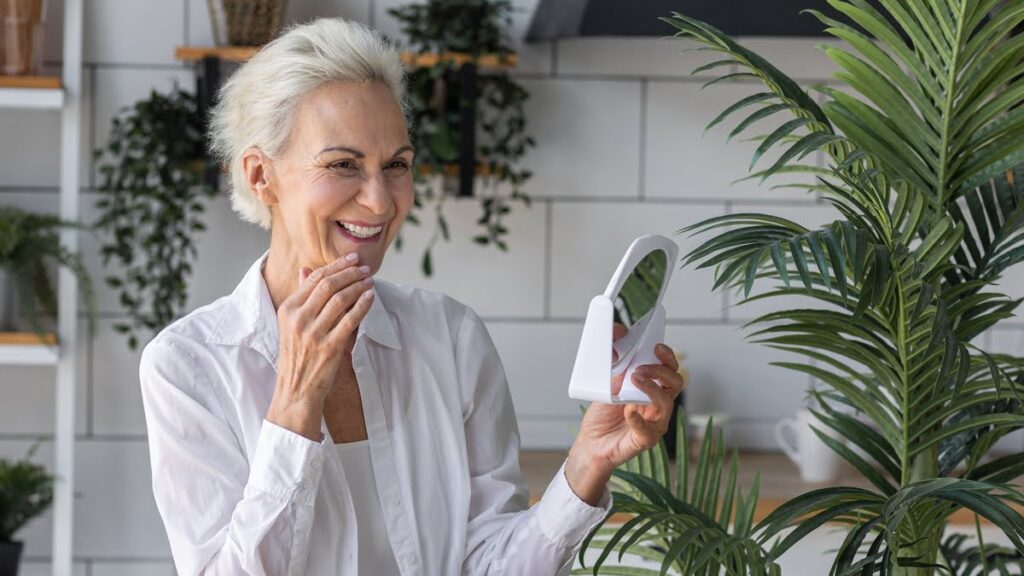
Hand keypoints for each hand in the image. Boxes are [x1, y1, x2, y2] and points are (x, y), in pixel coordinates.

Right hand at [266, 253, 374, 440]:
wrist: (296, 391)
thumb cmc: (297, 355)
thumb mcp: (291, 324)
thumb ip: (301, 297)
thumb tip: (306, 269)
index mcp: (287, 310)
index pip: (314, 279)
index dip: (335, 266)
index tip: (351, 259)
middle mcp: (298, 319)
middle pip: (328, 285)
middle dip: (350, 273)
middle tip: (364, 267)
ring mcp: (313, 333)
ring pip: (340, 300)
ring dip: (358, 286)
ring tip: (369, 281)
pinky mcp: (329, 347)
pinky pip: (351, 320)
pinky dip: (363, 305)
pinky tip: (371, 297)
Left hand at [566, 336, 684, 504]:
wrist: (592, 442)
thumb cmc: (603, 415)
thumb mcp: (609, 387)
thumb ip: (618, 371)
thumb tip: (618, 348)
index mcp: (653, 390)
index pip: (670, 370)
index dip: (667, 357)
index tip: (656, 347)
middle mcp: (659, 405)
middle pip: (675, 383)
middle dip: (661, 371)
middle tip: (640, 368)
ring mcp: (655, 423)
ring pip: (666, 402)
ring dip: (651, 388)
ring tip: (634, 380)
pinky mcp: (646, 439)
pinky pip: (648, 429)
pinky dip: (637, 418)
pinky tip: (628, 411)